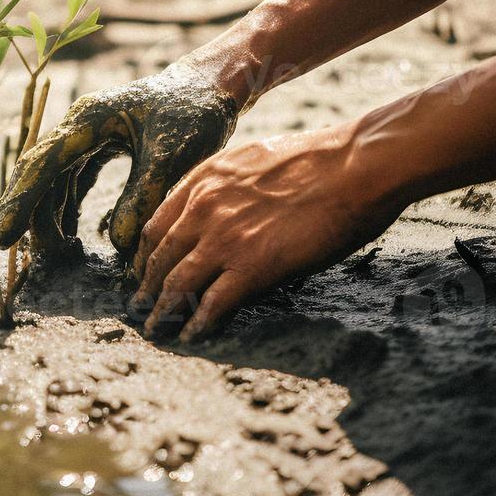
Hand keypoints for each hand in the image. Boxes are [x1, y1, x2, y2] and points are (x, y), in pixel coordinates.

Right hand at [0, 64, 238, 256]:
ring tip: (51, 252)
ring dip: (48, 213)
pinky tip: (68, 233)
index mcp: (90, 118)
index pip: (44, 163)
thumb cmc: (194, 113)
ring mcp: (88, 134)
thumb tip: (116, 241)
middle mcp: (80, 124)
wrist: (210, 88)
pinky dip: (68, 206)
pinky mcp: (100, 144)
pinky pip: (73, 178)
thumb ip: (143, 194)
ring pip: (54, 178)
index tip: (2, 236)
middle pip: (39, 171)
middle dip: (26, 211)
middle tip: (15, 252)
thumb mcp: (172, 155)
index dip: (21, 201)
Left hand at [129, 124, 405, 341]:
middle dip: (146, 286)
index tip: (142, 270)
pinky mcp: (252, 266)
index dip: (144, 254)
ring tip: (156, 328)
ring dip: (163, 311)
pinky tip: (191, 335)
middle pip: (160, 257)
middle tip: (140, 306)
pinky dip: (197, 324)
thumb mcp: (254, 160)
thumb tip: (226, 208)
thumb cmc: (320, 159)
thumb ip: (228, 186)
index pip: (156, 224)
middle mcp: (204, 208)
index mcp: (204, 179)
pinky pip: (212, 303)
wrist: (354, 166)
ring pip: (177, 283)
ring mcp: (225, 238)